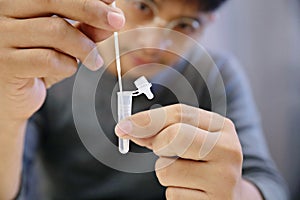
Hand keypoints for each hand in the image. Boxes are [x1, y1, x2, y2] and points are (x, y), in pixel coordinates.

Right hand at [0, 0, 124, 120]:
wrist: (9, 93)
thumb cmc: (35, 61)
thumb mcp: (63, 41)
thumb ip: (84, 26)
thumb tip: (112, 14)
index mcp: (16, 0)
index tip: (111, 1)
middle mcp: (3, 11)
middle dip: (92, 10)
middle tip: (117, 21)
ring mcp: (0, 36)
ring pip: (55, 31)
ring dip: (84, 47)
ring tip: (94, 60)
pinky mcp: (5, 64)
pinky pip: (48, 59)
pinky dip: (68, 65)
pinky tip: (68, 68)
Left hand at [115, 104, 259, 199]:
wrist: (229, 196)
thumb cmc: (203, 163)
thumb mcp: (190, 140)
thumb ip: (162, 131)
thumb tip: (128, 127)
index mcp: (222, 127)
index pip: (179, 114)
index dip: (146, 119)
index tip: (123, 126)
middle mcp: (228, 150)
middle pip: (173, 136)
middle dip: (159, 145)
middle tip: (166, 152)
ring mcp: (223, 179)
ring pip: (166, 169)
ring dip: (167, 173)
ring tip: (188, 176)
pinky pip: (172, 194)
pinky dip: (175, 192)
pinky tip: (192, 191)